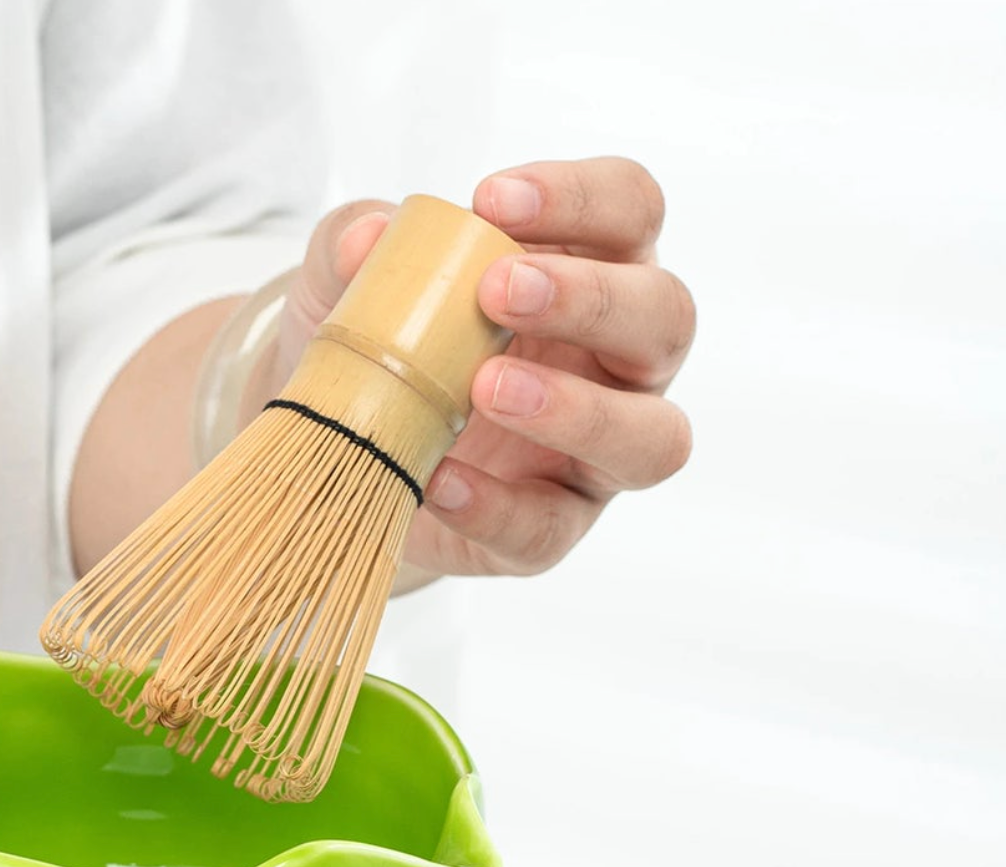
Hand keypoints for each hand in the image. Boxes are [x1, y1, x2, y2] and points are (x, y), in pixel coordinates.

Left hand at [273, 157, 694, 577]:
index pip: (631, 211)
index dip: (581, 197)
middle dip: (591, 298)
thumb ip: (352, 248)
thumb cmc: (382, 347)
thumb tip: (365, 238)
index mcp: (593, 273)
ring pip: (652, 436)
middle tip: (498, 293)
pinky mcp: (552, 528)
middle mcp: (619, 362)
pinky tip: (438, 480)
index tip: (491, 199)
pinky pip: (548, 526)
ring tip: (487, 388)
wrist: (339, 450)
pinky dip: (494, 506)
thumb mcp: (348, 285)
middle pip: (666, 316)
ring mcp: (598, 454)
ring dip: (579, 410)